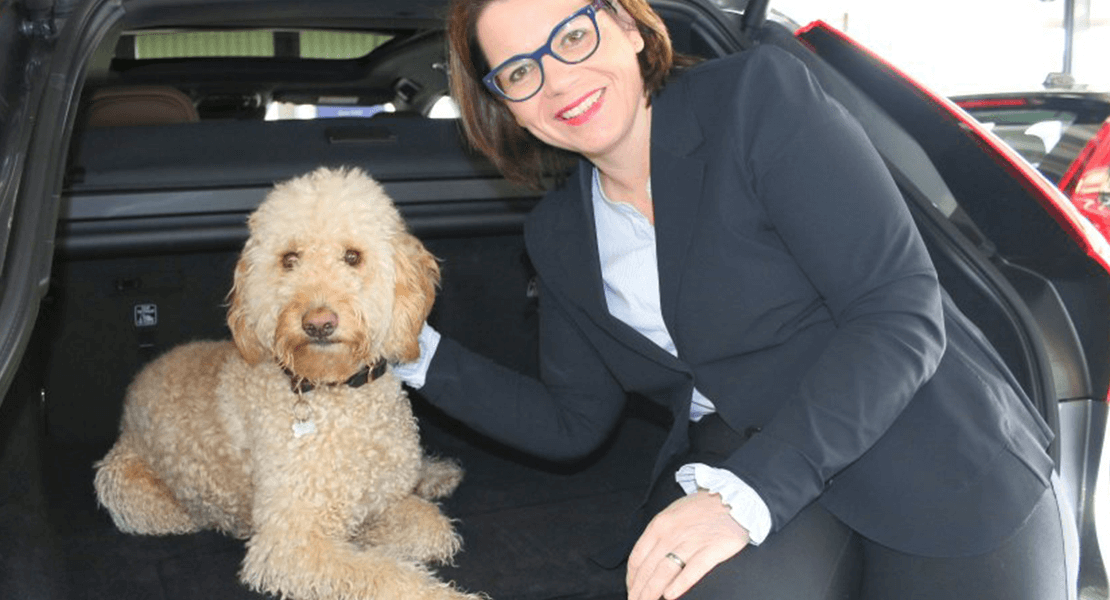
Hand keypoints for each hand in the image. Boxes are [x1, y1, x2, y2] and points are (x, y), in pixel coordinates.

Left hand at [626, 491, 749, 599]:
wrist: (732, 495)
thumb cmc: (701, 508)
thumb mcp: (672, 514)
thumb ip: (658, 535)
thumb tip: (646, 560)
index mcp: (659, 525)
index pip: (637, 557)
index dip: (631, 578)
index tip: (631, 590)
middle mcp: (671, 534)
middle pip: (648, 568)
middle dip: (639, 590)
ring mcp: (692, 541)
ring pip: (665, 571)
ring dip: (652, 591)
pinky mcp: (713, 548)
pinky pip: (693, 569)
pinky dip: (680, 584)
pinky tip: (670, 595)